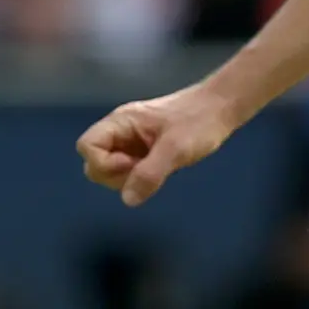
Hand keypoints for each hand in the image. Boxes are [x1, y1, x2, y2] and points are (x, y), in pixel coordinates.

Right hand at [77, 82, 241, 206]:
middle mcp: (121, 131)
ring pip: (112, 170)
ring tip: (159, 167)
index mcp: (121, 122)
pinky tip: (163, 168)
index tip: (132, 163)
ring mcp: (131, 142)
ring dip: (130, 178)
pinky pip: (129, 170)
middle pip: (95, 162)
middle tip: (147, 169)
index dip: (104, 163)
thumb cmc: (199, 121)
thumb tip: (128, 200)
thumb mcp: (176, 148)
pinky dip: (141, 176)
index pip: (87, 146)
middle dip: (115, 174)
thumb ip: (150, 173)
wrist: (221, 109)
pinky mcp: (144, 151)